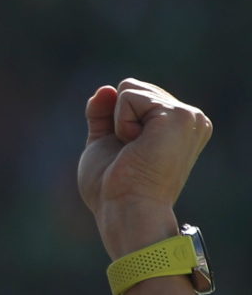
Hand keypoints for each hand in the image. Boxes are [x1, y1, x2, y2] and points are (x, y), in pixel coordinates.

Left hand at [78, 79, 211, 257]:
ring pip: (130, 90)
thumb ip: (103, 114)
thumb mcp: (104, 142)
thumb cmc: (113, 186)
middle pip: (132, 88)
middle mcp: (191, 119)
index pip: (135, 96)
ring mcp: (188, 116)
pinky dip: (120, 123)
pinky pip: (128, 96)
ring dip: (119, 123)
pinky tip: (136, 146)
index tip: (129, 152)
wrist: (123, 207)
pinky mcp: (178, 116)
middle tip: (131, 152)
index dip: (117, 121)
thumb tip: (105, 89)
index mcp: (179, 126)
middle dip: (117, 119)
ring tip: (135, 150)